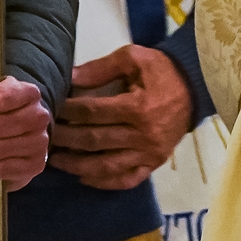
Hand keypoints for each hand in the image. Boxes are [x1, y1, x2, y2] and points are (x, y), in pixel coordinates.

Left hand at [52, 45, 194, 189]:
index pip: (93, 113)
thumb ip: (101, 68)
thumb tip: (69, 77)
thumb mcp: (134, 58)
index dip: (68, 111)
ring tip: (56, 161)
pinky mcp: (154, 164)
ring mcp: (149, 153)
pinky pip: (126, 180)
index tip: (52, 109)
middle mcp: (143, 135)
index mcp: (137, 107)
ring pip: (106, 166)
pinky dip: (104, 182)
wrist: (196, 87)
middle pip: (94, 140)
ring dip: (77, 165)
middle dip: (66, 138)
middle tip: (45, 136)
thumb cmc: (162, 71)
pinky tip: (84, 178)